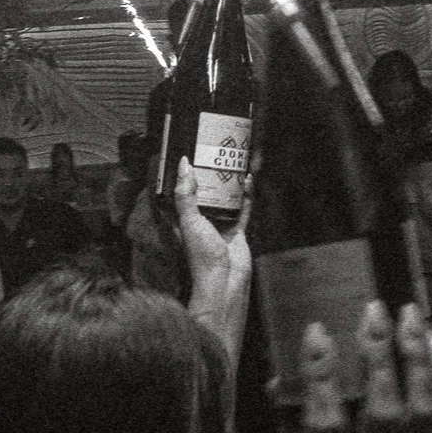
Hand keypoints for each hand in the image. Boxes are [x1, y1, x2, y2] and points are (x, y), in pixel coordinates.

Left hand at [175, 156, 251, 367]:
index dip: (184, 173)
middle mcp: (202, 219)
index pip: (182, 191)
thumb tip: (185, 164)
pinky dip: (246, 194)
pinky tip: (249, 179)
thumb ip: (186, 195)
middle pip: (206, 190)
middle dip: (210, 173)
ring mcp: (220, 224)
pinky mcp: (237, 229)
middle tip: (216, 150)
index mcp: (185, 218)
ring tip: (234, 160)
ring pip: (225, 196)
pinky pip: (243, 207)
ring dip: (230, 180)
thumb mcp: (189, 222)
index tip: (189, 152)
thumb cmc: (202, 256)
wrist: (225, 282)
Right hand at [287, 301, 431, 432]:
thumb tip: (275, 380)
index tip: (317, 329)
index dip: (319, 359)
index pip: (324, 394)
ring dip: (414, 345)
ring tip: (409, 312)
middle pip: (381, 386)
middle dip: (377, 345)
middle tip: (373, 308)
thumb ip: (290, 418)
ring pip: (420, 387)